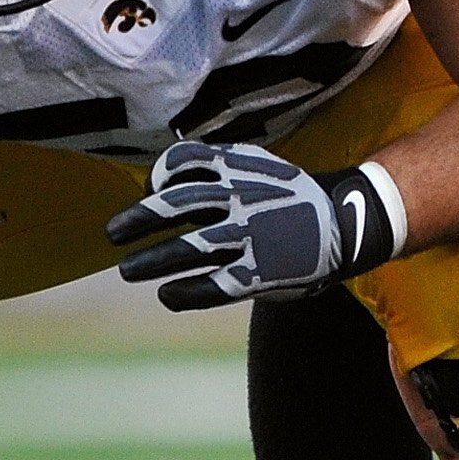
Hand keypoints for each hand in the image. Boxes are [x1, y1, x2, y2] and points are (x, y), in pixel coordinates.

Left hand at [105, 142, 398, 310]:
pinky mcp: (264, 271)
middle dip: (140, 219)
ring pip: (192, 247)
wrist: (345, 220)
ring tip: (128, 270)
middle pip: (179, 204)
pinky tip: (168, 296)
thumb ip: (214, 173)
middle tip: (112, 234)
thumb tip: (158, 186)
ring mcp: (253, 235)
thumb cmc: (288, 195)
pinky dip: (188, 291)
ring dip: (154, 260)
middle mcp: (242, 197)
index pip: (184, 163)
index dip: (156, 177)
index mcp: (239, 168)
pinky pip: (218, 284)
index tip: (146, 193)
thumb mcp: (255, 166)